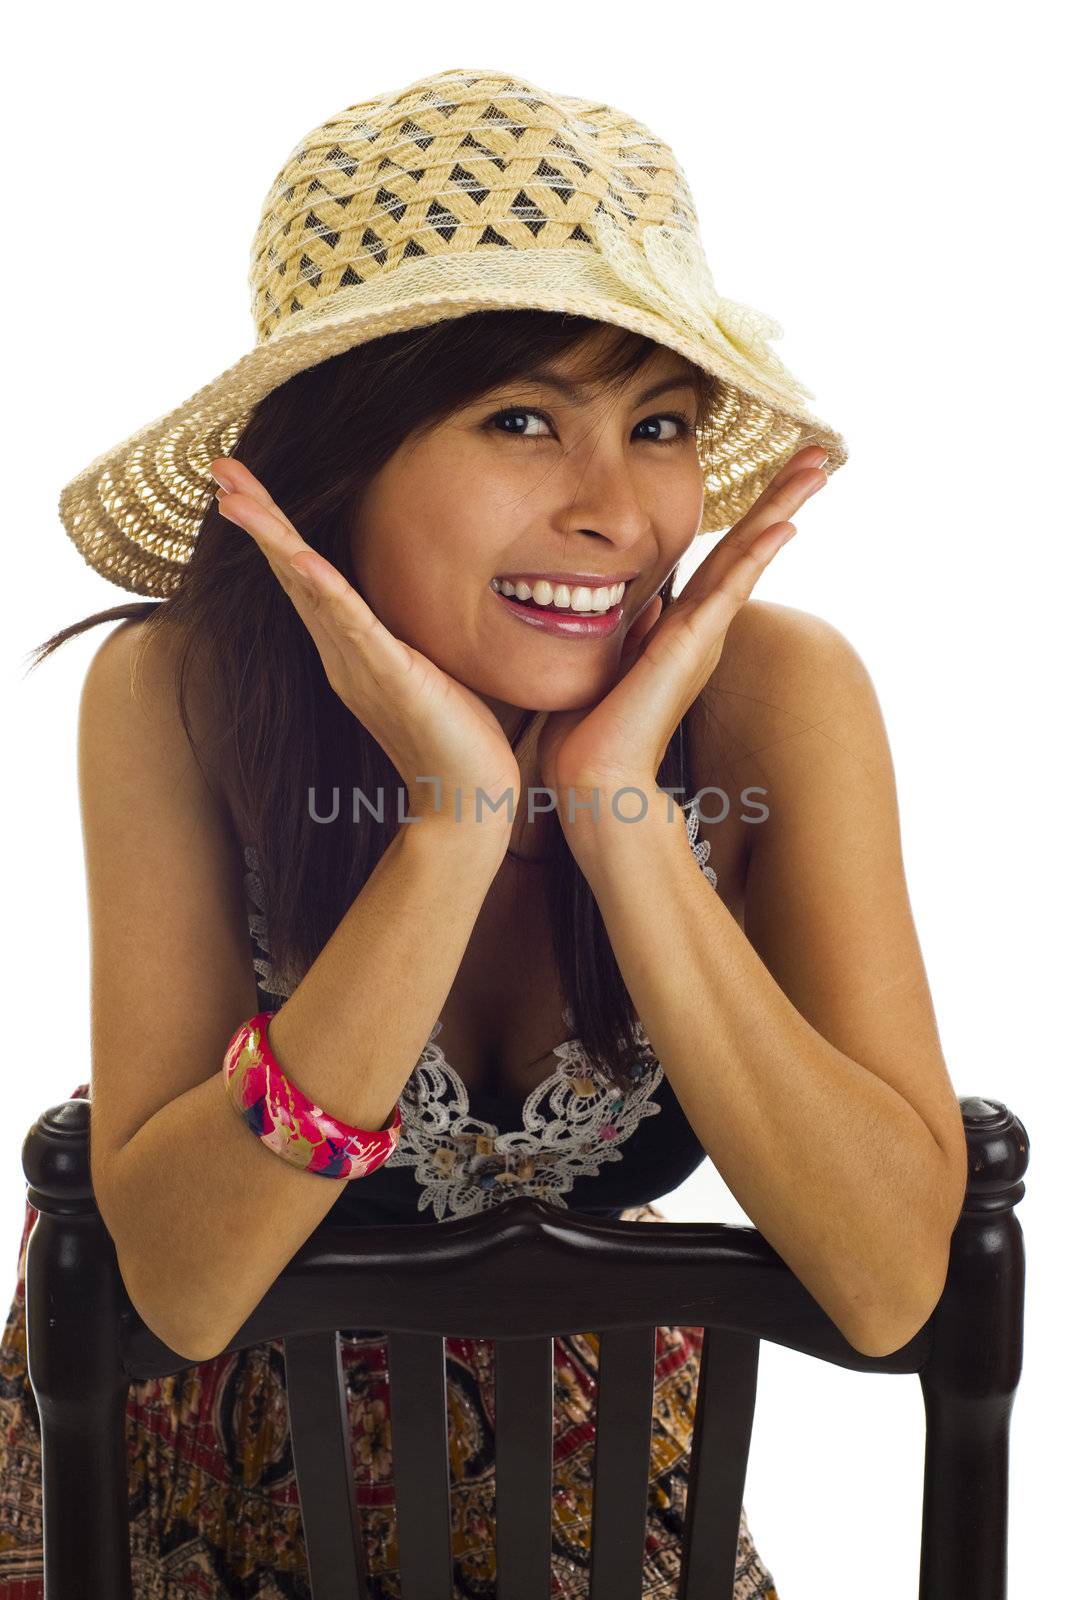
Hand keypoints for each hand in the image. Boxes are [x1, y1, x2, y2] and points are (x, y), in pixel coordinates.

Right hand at [209, 456, 519, 834]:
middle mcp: (341, 654)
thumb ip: (407, 635)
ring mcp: (360, 666)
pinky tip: (298, 557)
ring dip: (273, 538)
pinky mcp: (390, 678)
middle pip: (290, 570)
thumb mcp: (427, 668)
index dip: (275, 527)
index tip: (242, 483)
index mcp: (348, 648)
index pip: (305, 575)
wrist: (467, 801)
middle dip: (258, 516)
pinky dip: (323, 589)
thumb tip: (421, 597)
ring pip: (308, 588)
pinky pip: (351, 626)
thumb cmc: (457, 737)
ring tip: (238, 497)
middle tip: (219, 467)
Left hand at [536, 445, 829, 812]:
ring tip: (818, 467)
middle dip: (782, 498)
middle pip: (748, 547)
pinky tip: (786, 524)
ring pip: (749, 556)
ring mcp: (703, 636)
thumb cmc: (592, 731)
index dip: (752, 517)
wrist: (593, 778)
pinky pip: (732, 589)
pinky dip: (758, 555)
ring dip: (783, 507)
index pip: (723, 558)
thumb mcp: (612, 663)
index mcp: (684, 629)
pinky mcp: (692, 646)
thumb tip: (638, 605)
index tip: (777, 479)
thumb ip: (633, 633)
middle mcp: (702, 628)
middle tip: (820, 454)